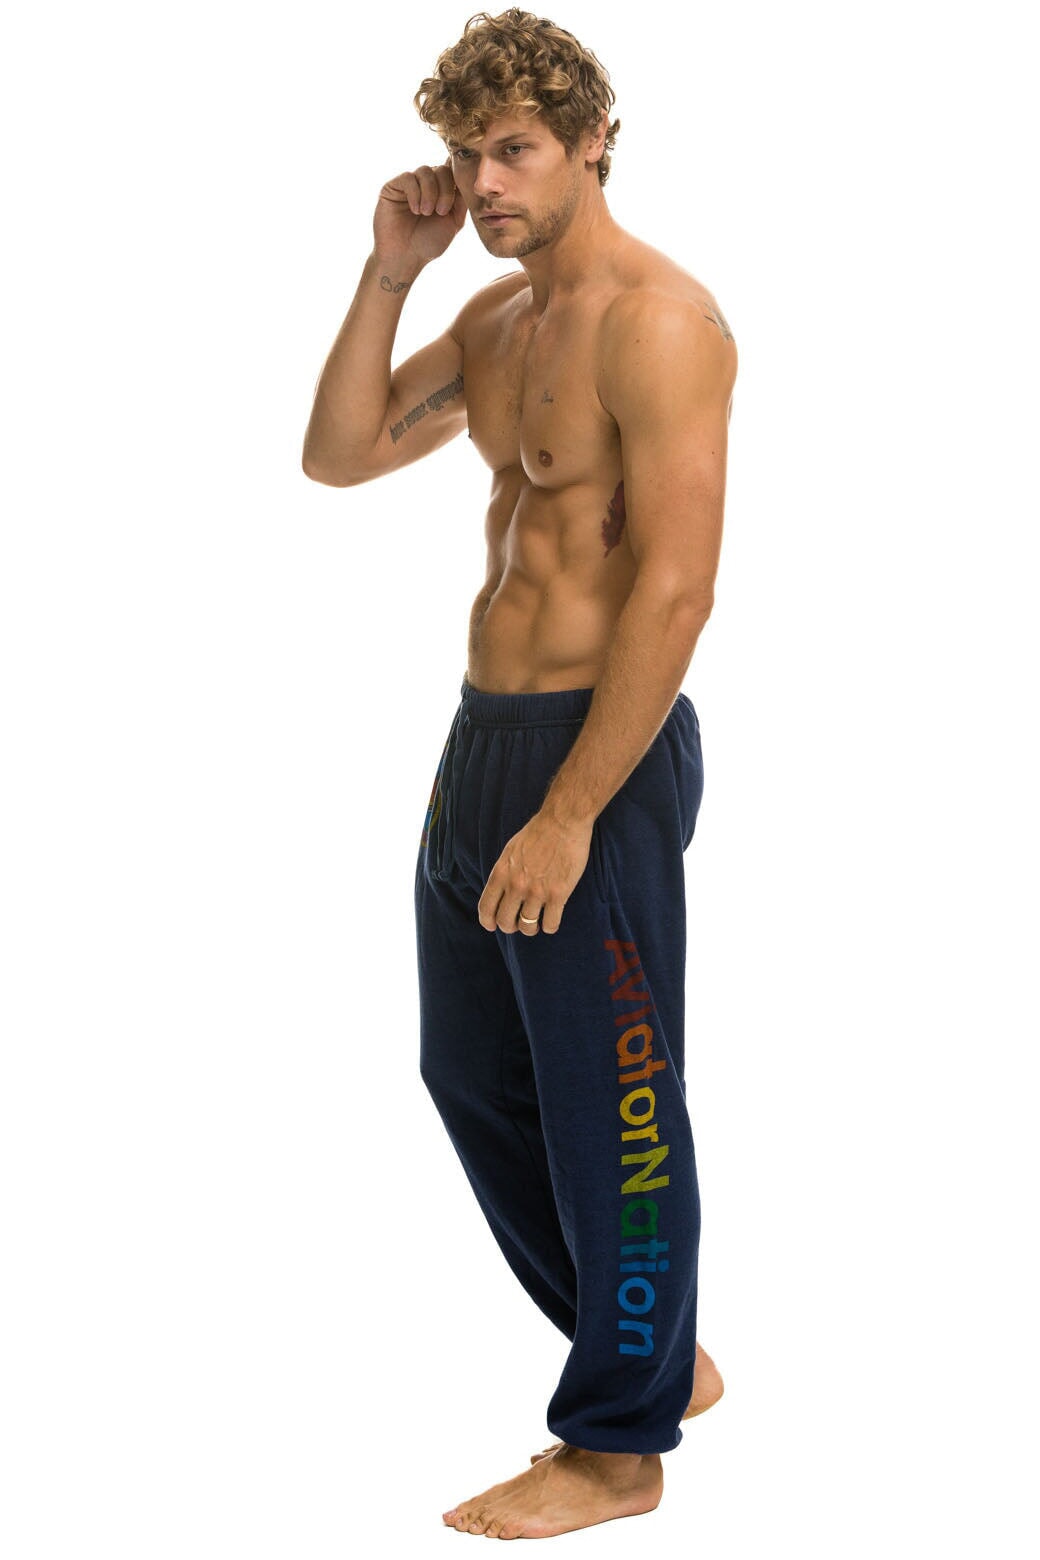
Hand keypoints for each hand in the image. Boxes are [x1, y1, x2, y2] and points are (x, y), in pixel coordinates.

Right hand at [373, 161, 466, 268]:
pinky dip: (415, 193)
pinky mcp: (394, 187)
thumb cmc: (429, 243)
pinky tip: (415, 210)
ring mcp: (410, 184)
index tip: (454, 205)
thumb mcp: (454, 222)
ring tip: (426, 213)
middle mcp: (427, 184)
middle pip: (441, 169)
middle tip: (440, 212)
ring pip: (425, 171)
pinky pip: (408, 177)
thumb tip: (465, 177)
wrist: (405, 257)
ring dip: (430, 192)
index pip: (453, 172)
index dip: (457, 182)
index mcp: (442, 191)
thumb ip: (462, 199)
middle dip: (445, 190)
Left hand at [478, 812, 593, 936]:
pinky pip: (551, 924)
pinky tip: (551, 920)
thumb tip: (500, 892)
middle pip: (505, 922)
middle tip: (518, 923)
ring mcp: (537, 892)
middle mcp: (516, 885)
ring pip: (527, 927)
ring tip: (536, 922)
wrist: (563, 822)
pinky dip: (549, 926)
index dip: (488, 922)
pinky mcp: (558, 894)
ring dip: (531, 928)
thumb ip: (503, 873)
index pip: (486, 908)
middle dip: (510, 926)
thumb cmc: (538, 833)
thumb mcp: (510, 851)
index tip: (493, 925)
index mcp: (501, 873)